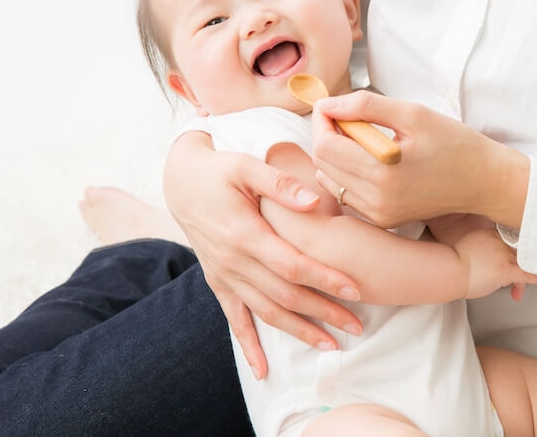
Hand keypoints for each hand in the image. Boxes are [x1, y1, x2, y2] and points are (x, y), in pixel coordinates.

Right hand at [163, 132, 363, 377]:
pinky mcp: (218, 283)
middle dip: (323, 312)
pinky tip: (262, 370)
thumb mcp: (247, 166)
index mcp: (245, 233)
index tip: (356, 289)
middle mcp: (234, 262)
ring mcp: (225, 276)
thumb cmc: (219, 170)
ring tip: (330, 345)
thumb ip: (281, 185)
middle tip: (357, 326)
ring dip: (298, 331)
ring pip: (266, 312)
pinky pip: (234, 320)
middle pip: (285, 296)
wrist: (179, 181)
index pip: (293, 265)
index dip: (326, 279)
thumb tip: (315, 203)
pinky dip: (248, 346)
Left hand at [310, 91, 529, 228]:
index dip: (322, 120)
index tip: (331, 104)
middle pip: (323, 163)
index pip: (325, 146)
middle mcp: (377, 200)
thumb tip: (328, 104)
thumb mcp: (413, 114)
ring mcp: (378, 214)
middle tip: (348, 117)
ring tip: (361, 137)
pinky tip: (367, 159)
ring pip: (329, 179)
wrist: (483, 181)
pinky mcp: (382, 220)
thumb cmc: (454, 143)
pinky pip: (346, 194)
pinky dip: (345, 173)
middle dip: (327, 134)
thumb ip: (366, 105)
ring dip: (334, 154)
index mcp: (383, 172)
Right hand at [429, 215, 536, 299]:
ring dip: (530, 269)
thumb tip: (479, 252)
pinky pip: (526, 274)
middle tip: (532, 263)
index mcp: (488, 234)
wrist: (447, 270)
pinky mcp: (504, 270)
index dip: (516, 246)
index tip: (521, 249)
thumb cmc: (449, 262)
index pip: (508, 239)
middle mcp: (498, 241)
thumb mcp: (462, 243)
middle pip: (518, 250)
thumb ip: (474, 243)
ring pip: (523, 261)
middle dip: (524, 258)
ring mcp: (502, 255)